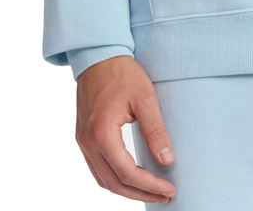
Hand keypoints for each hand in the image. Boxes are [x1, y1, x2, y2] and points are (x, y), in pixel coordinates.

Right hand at [75, 55, 177, 203]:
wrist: (98, 56)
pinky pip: (97, 168)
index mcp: (101, 134)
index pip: (127, 172)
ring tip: (151, 191)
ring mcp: (82, 141)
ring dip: (126, 189)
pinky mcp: (83, 137)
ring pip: (103, 179)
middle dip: (140, 194)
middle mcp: (87, 142)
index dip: (150, 185)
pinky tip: (131, 177)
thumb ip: (156, 131)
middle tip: (164, 196)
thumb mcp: (145, 98)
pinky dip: (115, 178)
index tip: (169, 189)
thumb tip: (167, 160)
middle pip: (113, 183)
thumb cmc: (122, 73)